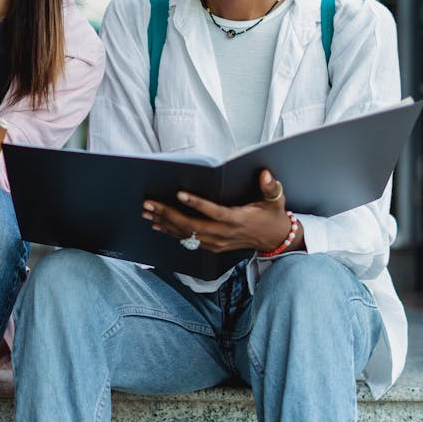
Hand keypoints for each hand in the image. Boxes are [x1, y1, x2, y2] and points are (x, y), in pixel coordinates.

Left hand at [142, 169, 303, 253]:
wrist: (274, 240)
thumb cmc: (272, 215)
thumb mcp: (276, 200)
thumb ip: (270, 187)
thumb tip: (265, 174)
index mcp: (238, 220)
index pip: (214, 212)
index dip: (197, 204)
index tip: (180, 194)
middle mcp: (224, 234)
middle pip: (192, 226)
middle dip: (169, 214)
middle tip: (150, 203)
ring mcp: (216, 242)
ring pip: (186, 234)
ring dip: (164, 222)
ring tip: (146, 211)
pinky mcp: (211, 247)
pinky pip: (188, 240)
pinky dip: (170, 231)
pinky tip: (156, 223)